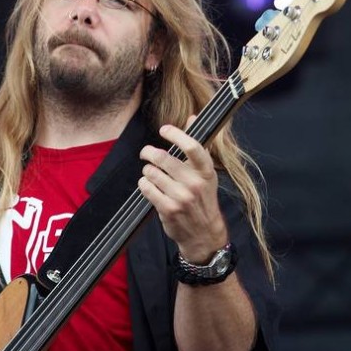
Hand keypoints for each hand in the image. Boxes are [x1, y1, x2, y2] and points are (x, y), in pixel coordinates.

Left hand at [138, 116, 227, 262]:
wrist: (204, 232)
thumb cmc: (202, 198)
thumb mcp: (204, 173)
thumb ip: (196, 145)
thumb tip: (192, 117)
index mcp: (206, 171)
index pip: (192, 146)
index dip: (176, 134)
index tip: (164, 129)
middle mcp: (195, 184)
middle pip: (163, 158)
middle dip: (149, 153)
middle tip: (146, 153)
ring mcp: (181, 198)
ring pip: (151, 173)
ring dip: (147, 171)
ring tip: (150, 173)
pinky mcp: (168, 209)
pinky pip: (146, 188)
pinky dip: (144, 184)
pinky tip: (149, 185)